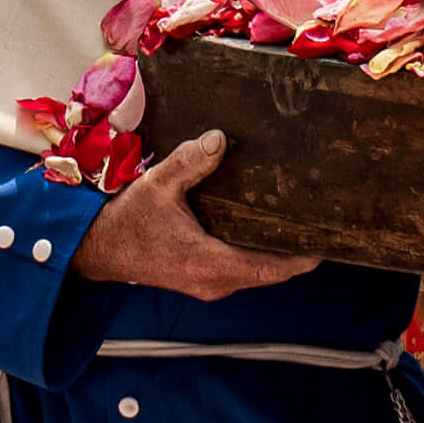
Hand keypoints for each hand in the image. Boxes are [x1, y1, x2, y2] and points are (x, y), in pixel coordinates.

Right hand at [69, 131, 319, 300]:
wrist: (95, 249)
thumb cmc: (126, 221)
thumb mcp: (157, 185)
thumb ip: (189, 162)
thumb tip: (218, 139)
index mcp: (209, 264)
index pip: (271, 268)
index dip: (302, 257)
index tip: (328, 240)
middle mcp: (214, 281)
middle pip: (270, 270)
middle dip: (294, 249)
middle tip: (319, 219)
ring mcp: (208, 282)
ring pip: (256, 270)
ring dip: (275, 251)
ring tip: (298, 220)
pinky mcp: (201, 277)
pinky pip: (241, 268)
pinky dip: (256, 252)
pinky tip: (262, 226)